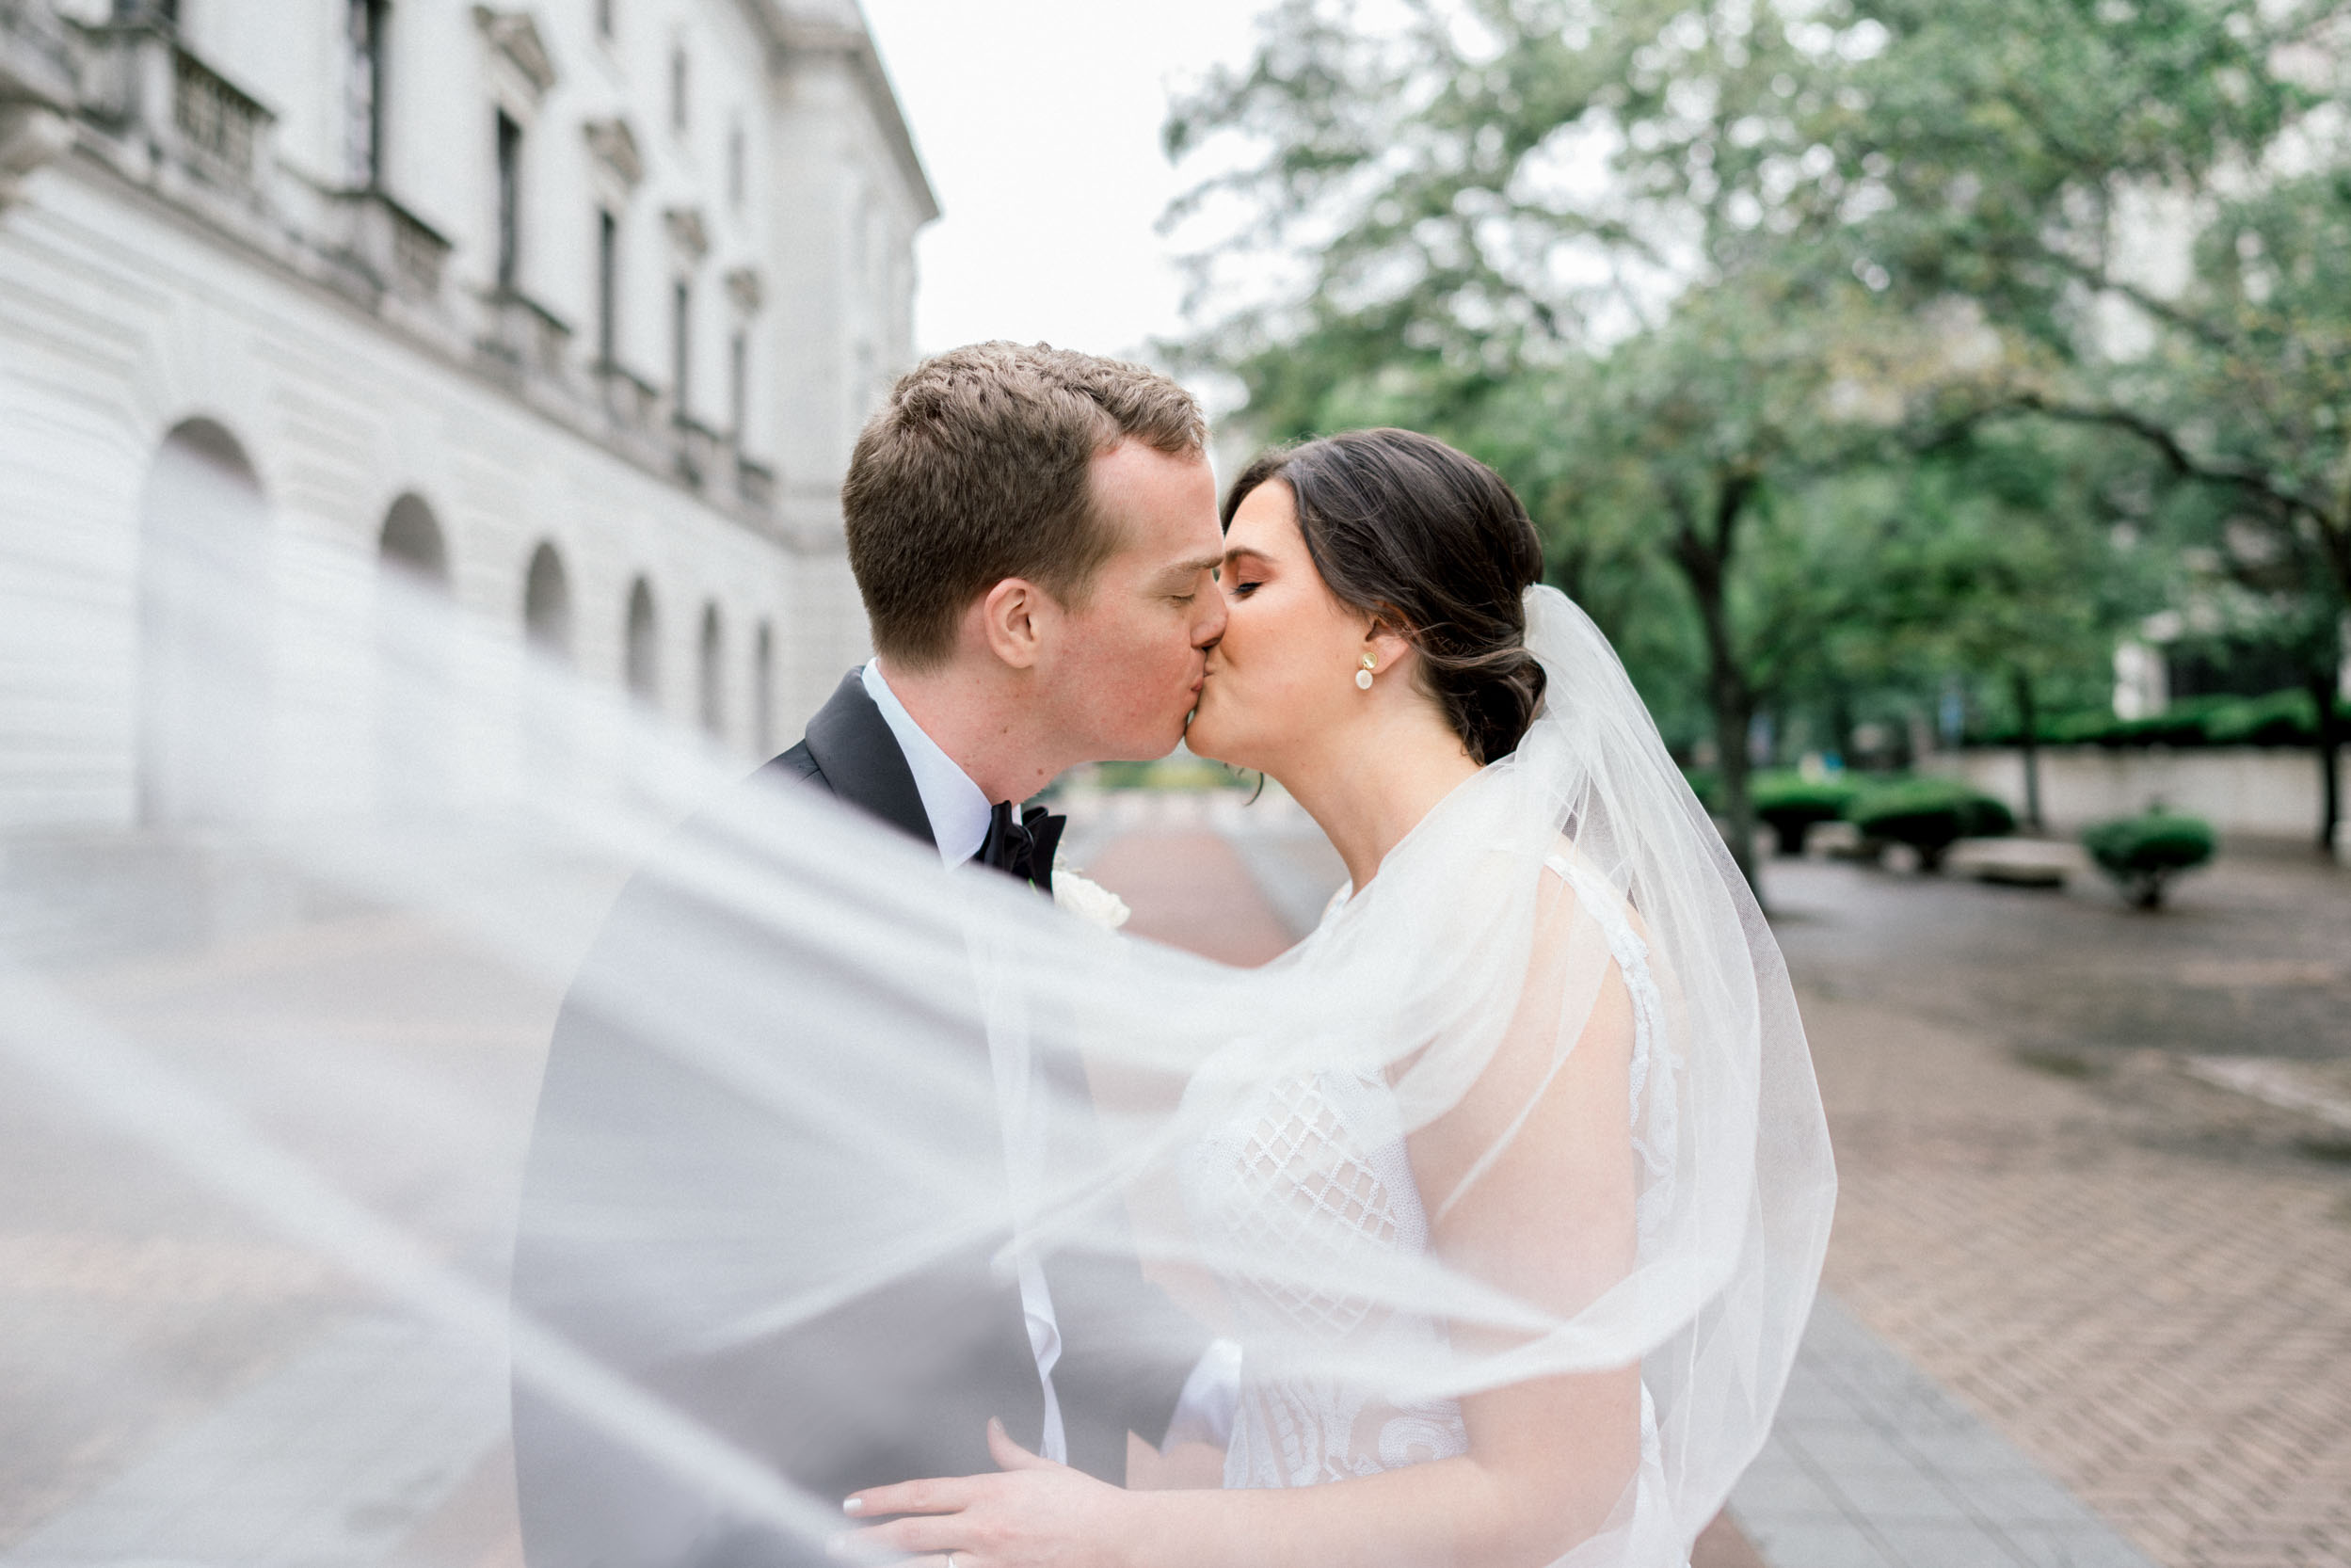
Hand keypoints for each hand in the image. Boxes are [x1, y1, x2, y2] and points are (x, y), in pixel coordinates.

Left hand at [834, 1420, 1138, 1567]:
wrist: (1120, 1541)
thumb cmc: (1086, 1505)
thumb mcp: (1043, 1469)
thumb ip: (1009, 1452)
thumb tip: (992, 1428)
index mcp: (989, 1492)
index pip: (922, 1493)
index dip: (882, 1498)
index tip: (854, 1504)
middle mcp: (983, 1528)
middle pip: (912, 1534)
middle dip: (869, 1539)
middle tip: (838, 1542)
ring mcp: (992, 1562)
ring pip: (926, 1567)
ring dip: (892, 1564)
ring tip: (861, 1564)